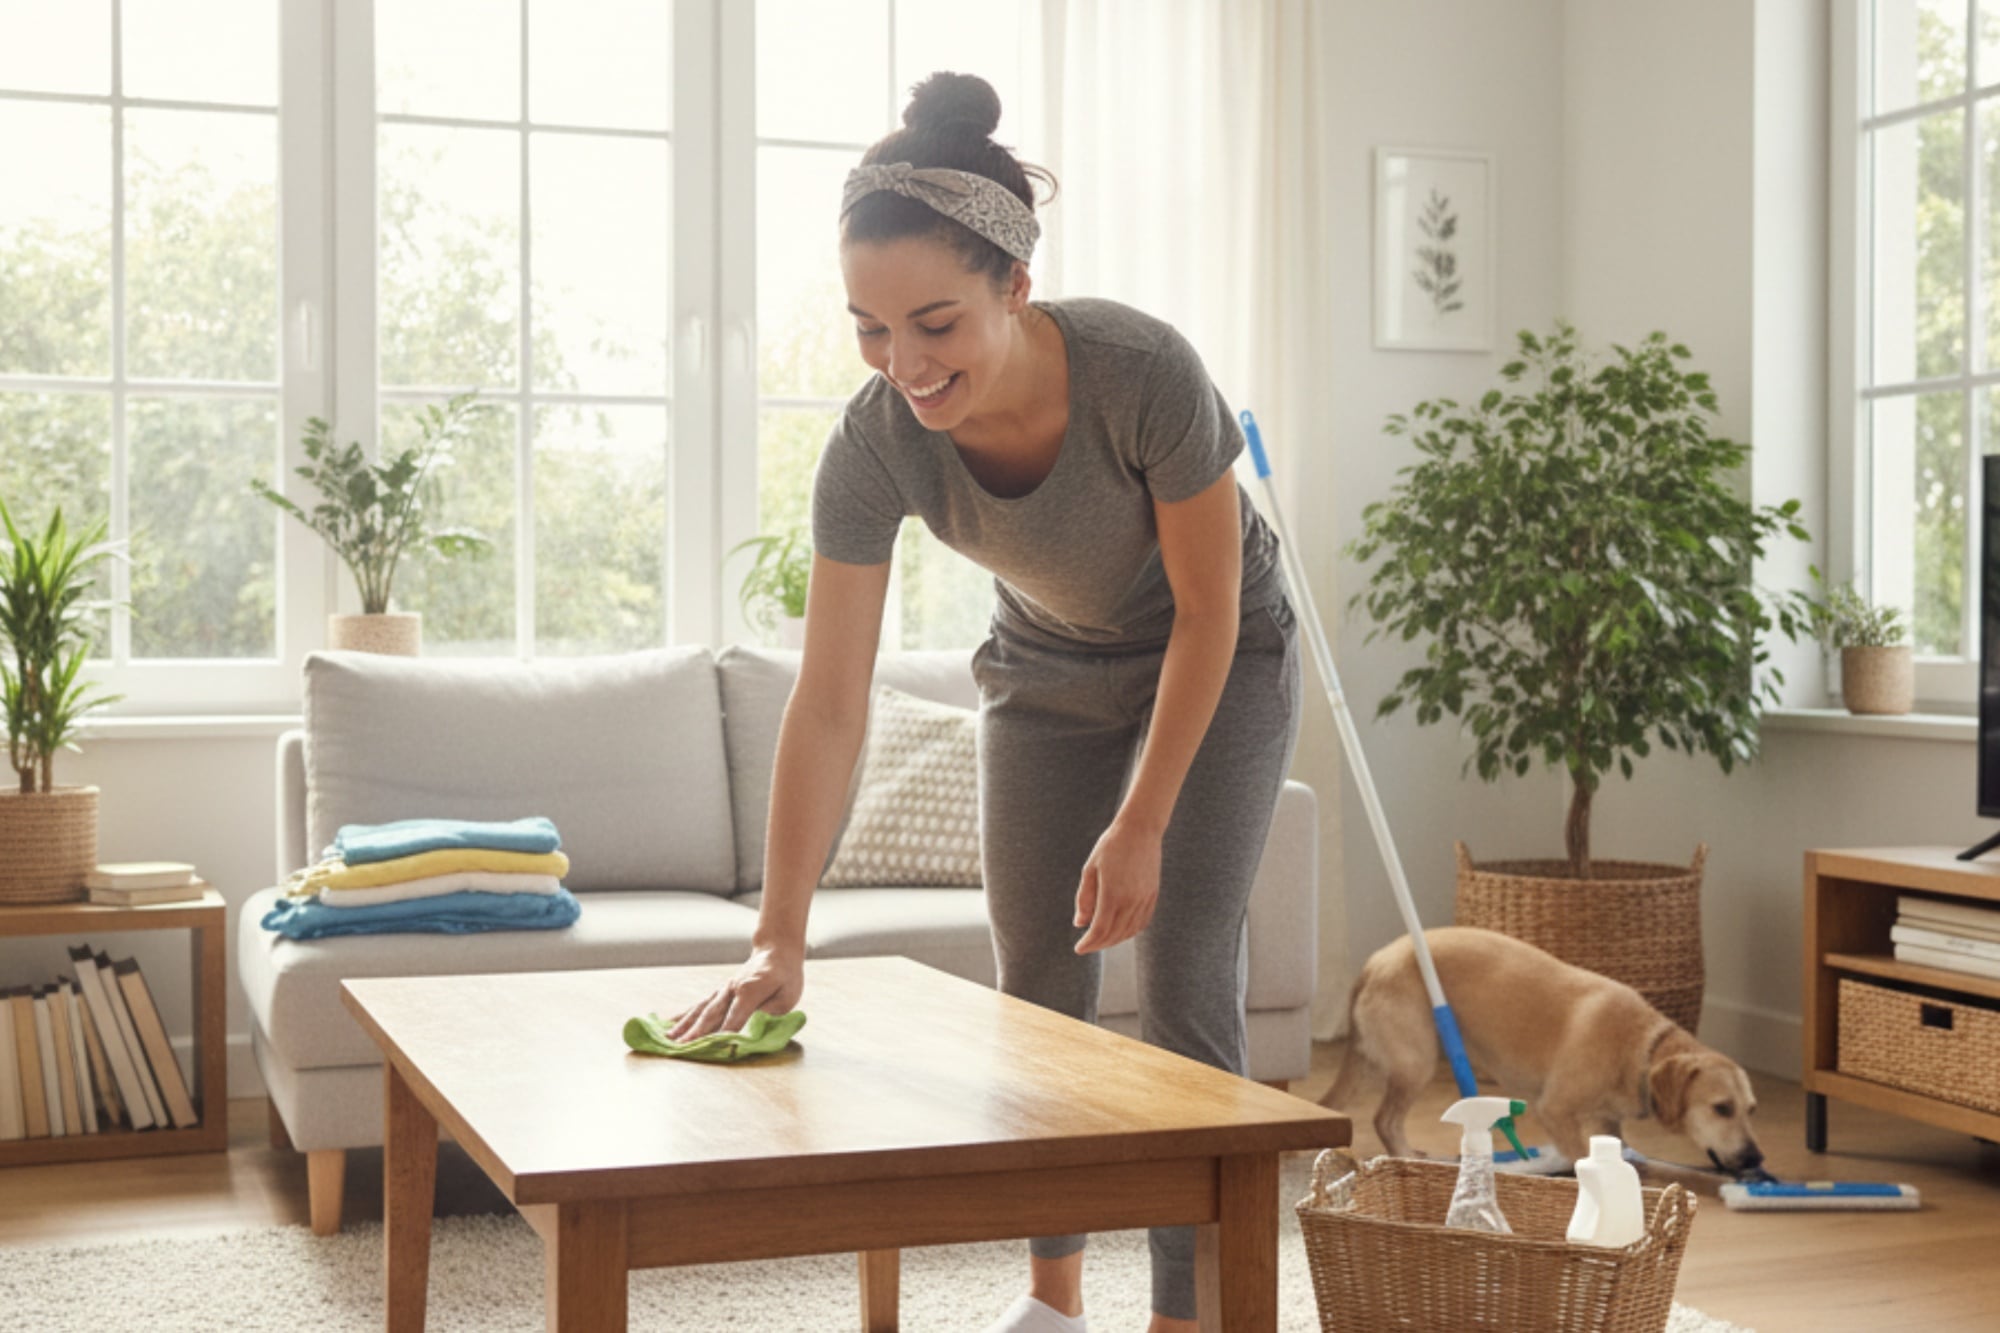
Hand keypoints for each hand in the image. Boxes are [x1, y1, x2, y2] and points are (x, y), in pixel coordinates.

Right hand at [667, 942, 805, 1040]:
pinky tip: (669, 1024)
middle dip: (697, 1032)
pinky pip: (699, 1004)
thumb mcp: (787, 996)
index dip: (725, 1033)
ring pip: (701, 1009)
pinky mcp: (719, 991)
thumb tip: (752, 1029)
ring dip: (685, 1025)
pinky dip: (684, 1014)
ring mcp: (723, 989)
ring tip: (668, 1039)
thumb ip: (769, 1013)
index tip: (713, 1048)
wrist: (776, 951)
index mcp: (751, 990)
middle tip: (681, 1048)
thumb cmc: (785, 977)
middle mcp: (732, 989)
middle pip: (712, 1014)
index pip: (736, 1016)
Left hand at [1073, 818, 1162, 954]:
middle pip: (1114, 934)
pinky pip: (1142, 922)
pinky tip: (1120, 931)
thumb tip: (1080, 924)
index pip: (1100, 930)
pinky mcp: (1153, 896)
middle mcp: (1131, 900)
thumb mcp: (1090, 870)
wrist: (1140, 830)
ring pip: (1129, 931)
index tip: (1078, 949)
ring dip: (1114, 940)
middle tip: (1087, 946)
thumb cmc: (1110, 846)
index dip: (1088, 943)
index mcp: (1113, 894)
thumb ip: (1085, 899)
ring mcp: (1145, 899)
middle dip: (1099, 944)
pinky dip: (1130, 932)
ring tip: (1101, 940)